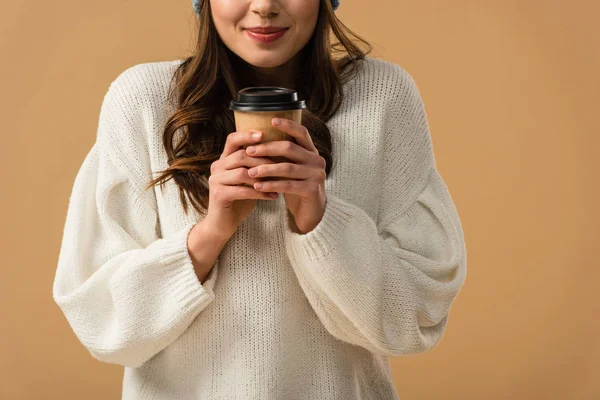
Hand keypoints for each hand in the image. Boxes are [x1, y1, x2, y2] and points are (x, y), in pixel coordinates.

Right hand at [204, 130, 278, 238]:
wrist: (223, 223)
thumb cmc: (240, 198)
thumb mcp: (248, 178)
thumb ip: (255, 164)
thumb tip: (279, 149)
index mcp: (224, 159)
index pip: (232, 139)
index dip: (247, 135)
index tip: (264, 134)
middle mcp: (217, 166)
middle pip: (240, 155)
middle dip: (263, 160)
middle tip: (282, 165)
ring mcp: (215, 180)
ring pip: (242, 173)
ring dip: (263, 178)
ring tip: (280, 183)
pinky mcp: (218, 195)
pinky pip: (242, 191)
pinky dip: (260, 193)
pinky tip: (273, 196)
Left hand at [245, 117, 326, 233]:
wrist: (311, 211)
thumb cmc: (297, 186)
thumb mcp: (291, 168)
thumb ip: (283, 155)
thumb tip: (258, 139)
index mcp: (312, 151)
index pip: (301, 132)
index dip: (288, 125)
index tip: (271, 120)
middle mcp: (317, 160)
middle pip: (290, 148)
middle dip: (267, 148)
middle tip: (249, 151)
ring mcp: (317, 175)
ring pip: (287, 168)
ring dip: (266, 169)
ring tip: (250, 172)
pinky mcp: (312, 190)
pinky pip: (288, 185)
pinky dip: (271, 185)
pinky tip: (257, 186)